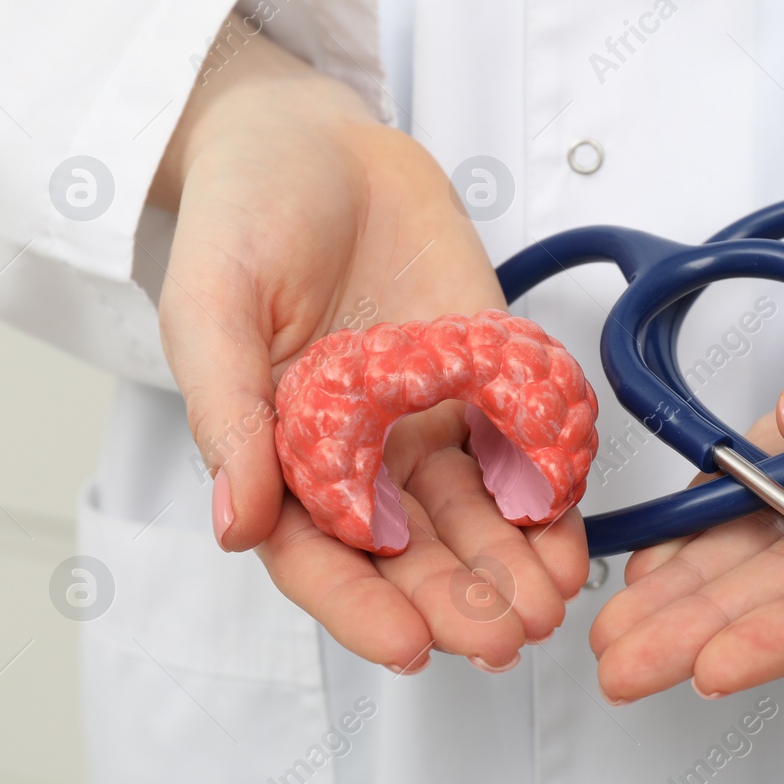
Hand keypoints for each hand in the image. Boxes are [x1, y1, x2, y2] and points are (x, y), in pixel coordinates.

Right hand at [153, 17, 586, 673]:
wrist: (316, 137)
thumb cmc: (242, 216)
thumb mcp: (211, 308)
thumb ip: (226, 415)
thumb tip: (233, 525)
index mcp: (280, 453)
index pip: (320, 556)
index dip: (362, 606)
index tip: (411, 645)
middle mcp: (358, 453)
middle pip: (409, 550)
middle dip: (456, 598)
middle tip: (503, 636)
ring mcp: (425, 419)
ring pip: (472, 514)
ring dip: (510, 564)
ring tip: (549, 601)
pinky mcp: (485, 378)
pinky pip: (519, 449)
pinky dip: (546, 494)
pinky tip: (572, 531)